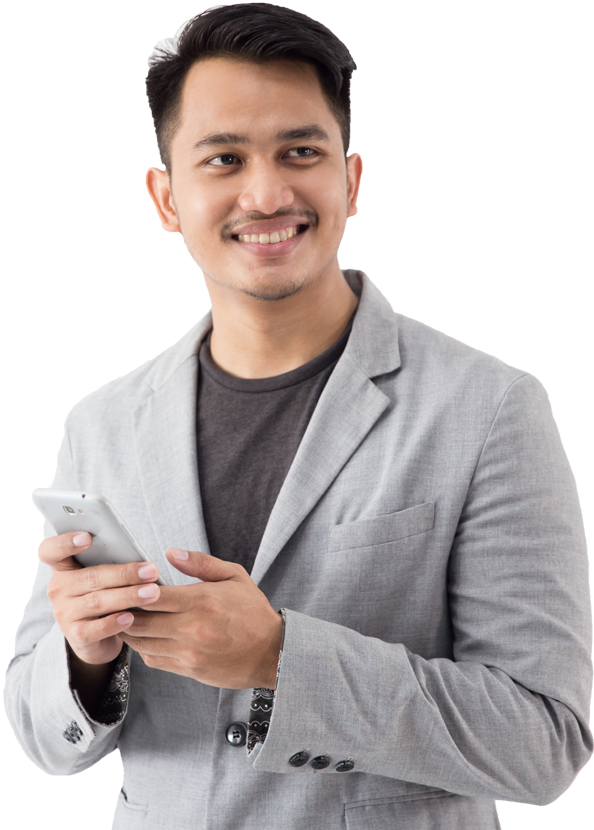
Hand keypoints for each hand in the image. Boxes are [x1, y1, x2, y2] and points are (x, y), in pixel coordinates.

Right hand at [40, 531, 161, 665]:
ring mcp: (64, 613)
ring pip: (97, 601)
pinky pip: (94, 629)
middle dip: (125, 573)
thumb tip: (143, 559)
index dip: (66, 542)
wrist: (97, 637)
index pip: (51, 550)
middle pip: (91, 577)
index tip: (88, 537)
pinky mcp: (75, 635)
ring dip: (128, 596)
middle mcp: (59, 588)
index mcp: (63, 567)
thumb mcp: (103, 577)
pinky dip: (114, 623)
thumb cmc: (104, 594)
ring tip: (152, 593)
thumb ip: (113, 563)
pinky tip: (131, 618)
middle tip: (151, 571)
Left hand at [118, 548, 282, 689]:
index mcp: (203, 600)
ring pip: (142, 643)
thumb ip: (201, 563)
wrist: (273, 652)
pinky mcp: (189, 669)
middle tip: (119, 603)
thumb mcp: (235, 576)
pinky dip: (144, 649)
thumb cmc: (253, 611)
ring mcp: (190, 651)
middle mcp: (193, 627)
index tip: (129, 585)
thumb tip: (170, 552)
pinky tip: (147, 638)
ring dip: (131, 631)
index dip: (135, 590)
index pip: (153, 596)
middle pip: (141, 621)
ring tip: (127, 619)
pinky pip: (154, 660)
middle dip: (126, 611)